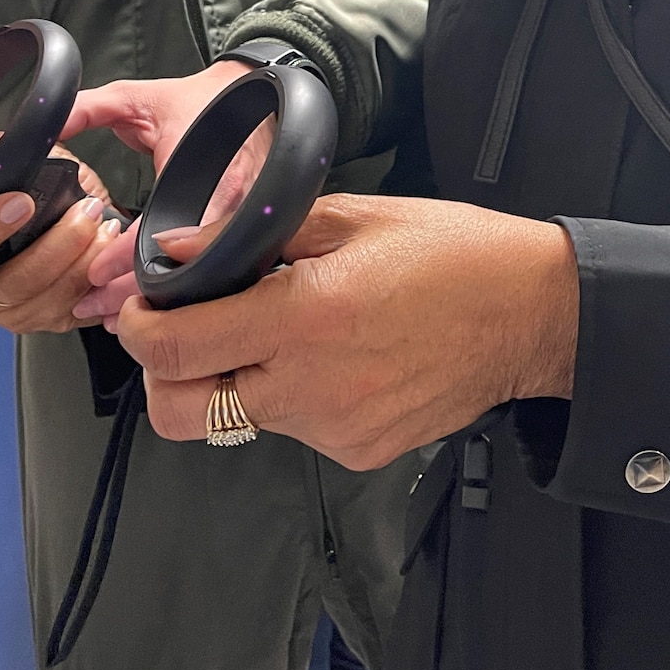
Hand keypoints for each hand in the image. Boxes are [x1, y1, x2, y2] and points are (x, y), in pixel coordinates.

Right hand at [0, 157, 120, 333]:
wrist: (98, 220)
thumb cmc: (52, 188)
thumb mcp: (23, 157)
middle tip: (23, 203)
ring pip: (9, 290)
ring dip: (55, 248)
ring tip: (86, 214)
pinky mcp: (37, 317)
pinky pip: (55, 307)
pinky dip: (85, 271)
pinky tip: (100, 242)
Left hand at [61, 60, 266, 323]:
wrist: (250, 95)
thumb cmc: (197, 100)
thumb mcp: (137, 98)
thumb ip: (88, 109)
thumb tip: (45, 125)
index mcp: (205, 172)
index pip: (160, 230)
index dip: (123, 257)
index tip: (93, 273)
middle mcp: (231, 204)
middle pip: (180, 269)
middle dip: (133, 295)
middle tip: (91, 307)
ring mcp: (241, 222)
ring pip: (196, 279)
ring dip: (154, 300)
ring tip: (112, 315)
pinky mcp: (243, 231)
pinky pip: (207, 270)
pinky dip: (177, 289)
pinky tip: (150, 301)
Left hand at [113, 194, 579, 469]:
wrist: (532, 314)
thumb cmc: (452, 254)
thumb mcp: (350, 216)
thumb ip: (253, 235)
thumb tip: (176, 251)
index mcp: (304, 315)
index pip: (172, 347)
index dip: (137, 326)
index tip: (142, 306)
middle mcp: (310, 384)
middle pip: (179, 411)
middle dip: (163, 372)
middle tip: (186, 333)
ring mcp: (334, 428)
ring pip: (237, 419)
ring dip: (235, 380)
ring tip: (282, 334)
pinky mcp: (357, 452)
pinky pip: (292, 430)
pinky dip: (291, 396)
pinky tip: (333, 358)